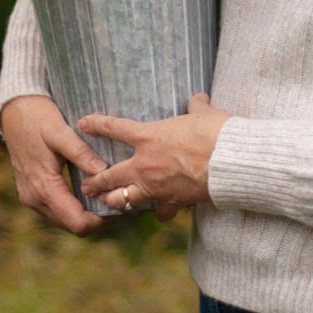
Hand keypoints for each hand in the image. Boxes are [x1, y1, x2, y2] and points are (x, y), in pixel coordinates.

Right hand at [0, 93, 108, 235]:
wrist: (14, 111)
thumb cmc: (38, 119)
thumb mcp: (61, 132)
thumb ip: (81, 154)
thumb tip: (103, 172)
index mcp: (43, 188)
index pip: (76, 222)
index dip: (100, 220)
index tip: (118, 205)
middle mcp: (35, 199)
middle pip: (72, 225)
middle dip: (95, 218)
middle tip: (118, 200)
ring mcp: (31, 198)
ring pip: (65, 219)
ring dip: (85, 213)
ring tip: (106, 194)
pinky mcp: (32, 192)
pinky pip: (57, 209)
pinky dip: (74, 206)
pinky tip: (89, 191)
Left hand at [79, 92, 229, 217]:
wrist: (228, 163)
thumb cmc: (215, 132)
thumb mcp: (204, 114)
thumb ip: (197, 106)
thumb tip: (199, 98)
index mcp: (149, 136)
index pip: (114, 128)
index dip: (96, 125)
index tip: (83, 124)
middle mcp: (145, 164)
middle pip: (110, 175)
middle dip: (95, 180)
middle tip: (85, 184)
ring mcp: (156, 186)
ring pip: (124, 198)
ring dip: (114, 200)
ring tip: (107, 202)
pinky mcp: (172, 201)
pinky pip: (159, 210)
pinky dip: (158, 212)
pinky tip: (157, 214)